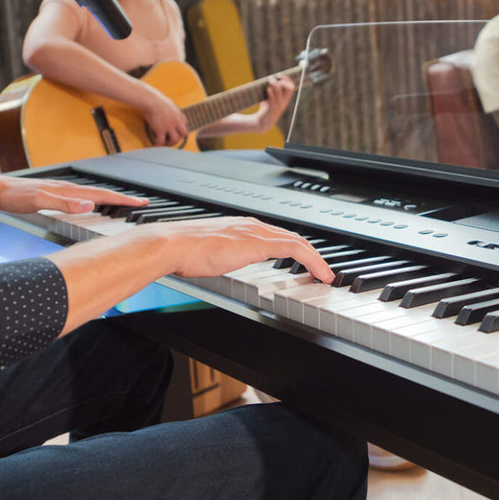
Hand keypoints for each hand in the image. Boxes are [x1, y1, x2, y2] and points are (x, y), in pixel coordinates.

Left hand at [0, 175, 147, 214]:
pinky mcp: (54, 195)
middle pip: (102, 193)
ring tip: (123, 203)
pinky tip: (92, 204)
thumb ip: (65, 203)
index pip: (103, 195)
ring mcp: (62, 191)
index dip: (123, 199)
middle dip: (123, 198)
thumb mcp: (38, 201)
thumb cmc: (13, 196)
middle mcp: (68, 189)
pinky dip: (95, 201)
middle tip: (141, 202)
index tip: (142, 202)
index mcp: (69, 190)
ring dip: (110, 199)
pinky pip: (82, 198)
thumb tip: (91, 204)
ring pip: (93, 195)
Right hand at [138, 92, 189, 146]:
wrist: (150, 99)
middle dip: (179, 137)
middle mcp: (176, 121)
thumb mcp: (166, 102)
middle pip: (184, 133)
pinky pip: (161, 141)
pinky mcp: (160, 130)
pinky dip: (158, 145)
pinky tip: (154, 146)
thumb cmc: (154, 98)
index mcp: (177, 113)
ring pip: (175, 139)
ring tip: (164, 143)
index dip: (180, 127)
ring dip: (170, 143)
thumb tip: (164, 107)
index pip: (185, 122)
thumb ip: (168, 107)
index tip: (174, 129)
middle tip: (171, 139)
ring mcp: (169, 126)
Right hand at [152, 216, 333, 283]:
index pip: (278, 236)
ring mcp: (255, 232)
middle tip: (323, 270)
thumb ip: (222, 255)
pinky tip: (319, 273)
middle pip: (292, 237)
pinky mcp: (257, 243)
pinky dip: (312, 260)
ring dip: (317, 259)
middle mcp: (252, 225)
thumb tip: (223, 264)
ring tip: (327, 274)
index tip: (306, 263)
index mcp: (241, 226)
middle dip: (312, 254)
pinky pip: (294, 249)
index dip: (296, 249)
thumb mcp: (209, 253)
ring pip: (298, 241)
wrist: (171, 245)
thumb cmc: (182, 252)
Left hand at [253, 75, 296, 130]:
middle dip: (283, 80)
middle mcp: (284, 102)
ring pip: (280, 92)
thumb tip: (272, 79)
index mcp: (286, 99)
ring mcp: (279, 106)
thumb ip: (273, 91)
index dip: (287, 79)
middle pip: (289, 88)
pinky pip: (273, 100)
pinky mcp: (272, 109)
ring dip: (275, 84)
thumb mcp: (272, 99)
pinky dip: (271, 93)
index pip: (291, 87)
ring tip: (269, 79)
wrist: (263, 123)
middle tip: (274, 77)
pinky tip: (268, 88)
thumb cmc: (266, 109)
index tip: (279, 75)